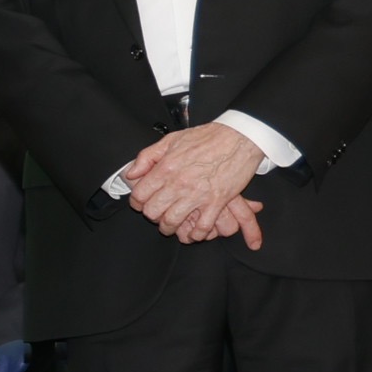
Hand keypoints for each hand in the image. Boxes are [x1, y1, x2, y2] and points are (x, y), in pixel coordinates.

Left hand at [119, 120, 264, 243]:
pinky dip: (196, 234)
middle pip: (153, 212)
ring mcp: (198, 194)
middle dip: (152, 216)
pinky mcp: (217, 201)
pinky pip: (202, 227)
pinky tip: (194, 232)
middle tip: (158, 213)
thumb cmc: (207, 137)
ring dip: (170, 227)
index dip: (137, 202)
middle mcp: (178, 184)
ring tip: (172, 224)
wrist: (240, 137)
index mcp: (165, 169)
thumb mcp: (170, 140)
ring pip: (173, 222)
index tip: (142, 203)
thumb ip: (147, 157)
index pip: (139, 195)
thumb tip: (131, 174)